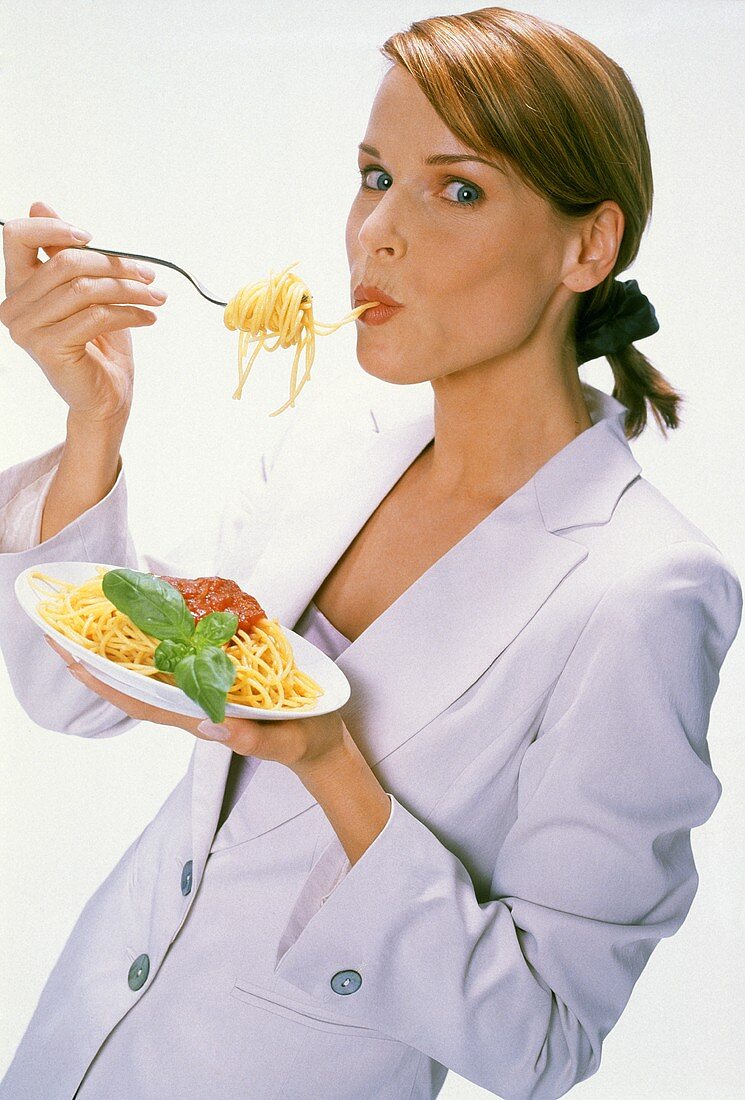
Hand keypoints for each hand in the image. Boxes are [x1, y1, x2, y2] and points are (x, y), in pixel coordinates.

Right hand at [0, 201, 166, 424]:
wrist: (105, 397)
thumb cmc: (99, 345)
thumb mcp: (87, 292)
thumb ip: (67, 254)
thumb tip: (40, 204)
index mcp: (19, 286)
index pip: (16, 236)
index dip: (53, 227)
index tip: (92, 237)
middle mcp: (15, 306)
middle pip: (65, 263)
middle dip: (114, 264)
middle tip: (149, 275)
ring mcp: (28, 329)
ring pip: (85, 289)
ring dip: (129, 290)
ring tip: (156, 297)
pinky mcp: (50, 348)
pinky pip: (96, 316)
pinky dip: (130, 313)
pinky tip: (149, 317)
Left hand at [44, 634, 348, 773]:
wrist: (318, 742)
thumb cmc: (301, 742)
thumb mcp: (283, 742)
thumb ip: (250, 740)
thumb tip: (211, 726)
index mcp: (200, 719)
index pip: (142, 703)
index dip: (106, 683)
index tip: (74, 661)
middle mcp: (194, 703)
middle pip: (137, 683)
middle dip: (101, 660)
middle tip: (67, 630)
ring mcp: (205, 692)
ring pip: (154, 669)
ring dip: (124, 647)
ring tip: (100, 616)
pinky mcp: (221, 680)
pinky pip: (182, 658)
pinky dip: (163, 637)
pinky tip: (157, 617)